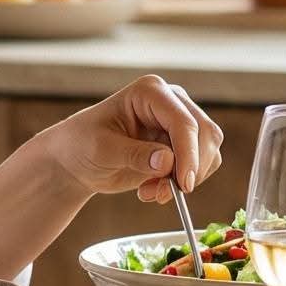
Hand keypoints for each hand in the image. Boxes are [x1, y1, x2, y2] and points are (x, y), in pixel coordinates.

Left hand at [44, 76, 223, 205]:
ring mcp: (179, 121)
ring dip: (185, 179)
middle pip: (205, 134)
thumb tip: (168, 162)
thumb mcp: (102, 150)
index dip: (189, 154)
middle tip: (163, 194)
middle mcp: (171, 101)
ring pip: (209, 151)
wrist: (76, 159)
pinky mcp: (181, 144)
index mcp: (150, 91)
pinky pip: (200, 165)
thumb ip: (135, 155)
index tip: (184, 184)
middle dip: (190, 169)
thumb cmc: (82, 145)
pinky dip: (182, 183)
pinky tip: (153, 189)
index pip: (183, 122)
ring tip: (151, 192)